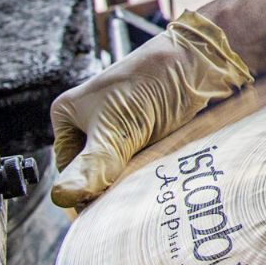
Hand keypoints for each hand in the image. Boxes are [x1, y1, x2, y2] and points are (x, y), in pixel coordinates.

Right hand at [50, 10, 253, 207]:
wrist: (203, 60)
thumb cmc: (154, 80)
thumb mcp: (117, 126)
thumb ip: (92, 163)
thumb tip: (62, 197)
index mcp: (69, 116)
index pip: (69, 170)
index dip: (86, 190)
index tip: (106, 204)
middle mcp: (92, 123)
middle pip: (96, 173)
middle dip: (112, 186)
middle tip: (132, 192)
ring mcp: (122, 129)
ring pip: (121, 172)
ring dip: (135, 181)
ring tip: (151, 179)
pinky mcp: (149, 135)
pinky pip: (144, 164)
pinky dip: (152, 171)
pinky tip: (163, 173)